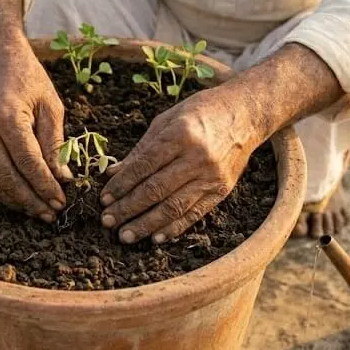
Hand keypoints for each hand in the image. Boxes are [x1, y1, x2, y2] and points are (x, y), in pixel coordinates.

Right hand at [0, 41, 72, 221]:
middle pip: (6, 176)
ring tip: (37, 211)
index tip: (61, 200)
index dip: (45, 186)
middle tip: (51, 213)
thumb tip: (62, 178)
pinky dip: (1, 190)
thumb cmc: (29, 78)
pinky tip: (21, 198)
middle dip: (30, 200)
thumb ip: (55, 144)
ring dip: (15, 200)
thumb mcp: (51, 106)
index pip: (28, 162)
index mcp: (8, 117)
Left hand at [99, 83, 263, 243]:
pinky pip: (194, 214)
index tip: (104, 198)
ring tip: (126, 236)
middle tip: (107, 221)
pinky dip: (174, 228)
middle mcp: (197, 157)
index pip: (144, 166)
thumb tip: (112, 173)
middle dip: (128, 208)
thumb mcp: (167, 119)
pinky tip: (156, 237)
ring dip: (146, 224)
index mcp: (181, 134)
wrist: (245, 114)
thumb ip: (141, 149)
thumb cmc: (201, 112)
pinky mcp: (222, 190)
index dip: (121, 185)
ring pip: (173, 207)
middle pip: (156, 189)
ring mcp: (212, 176)